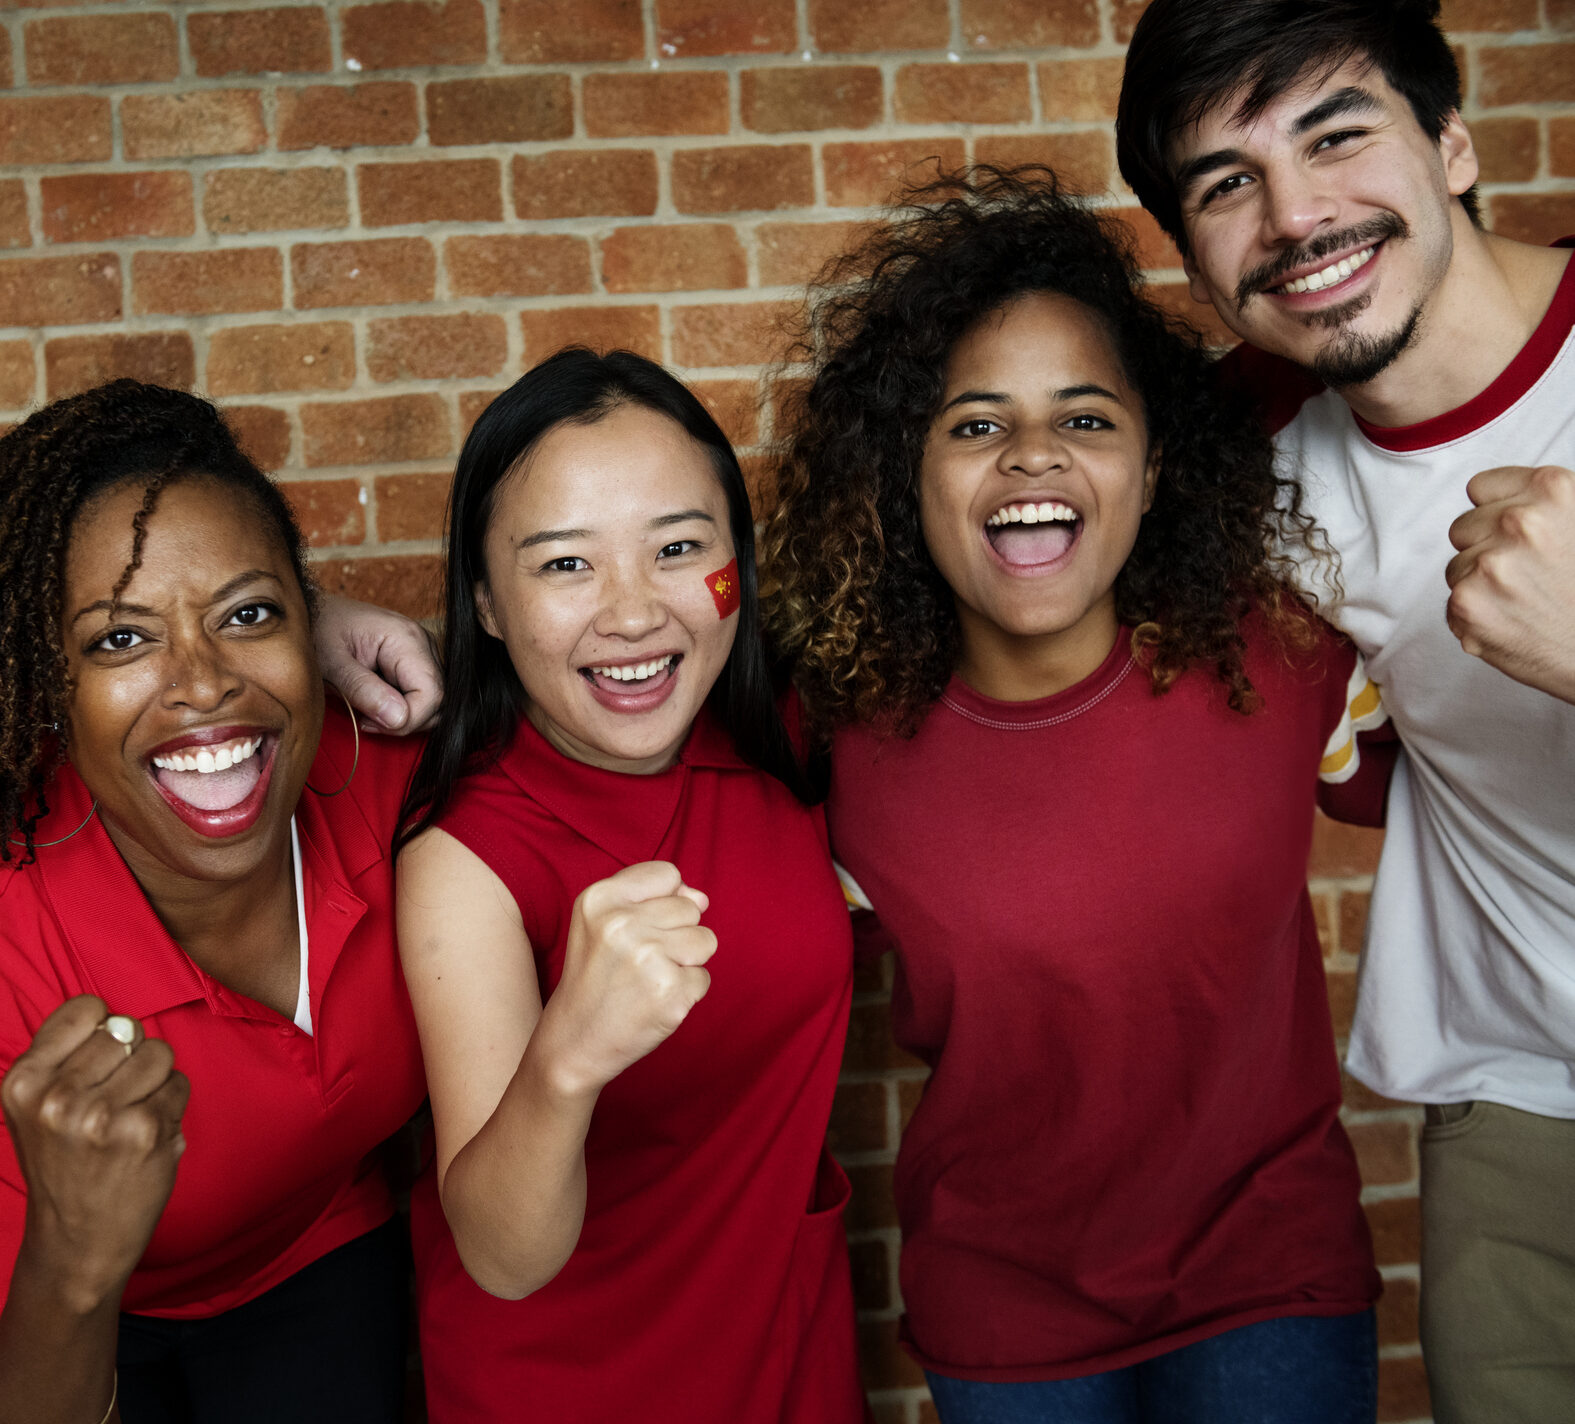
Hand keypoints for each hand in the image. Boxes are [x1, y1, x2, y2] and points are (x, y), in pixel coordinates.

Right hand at [1, 997, 188, 1312]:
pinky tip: (146, 1137)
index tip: (96, 1064)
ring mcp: (100, 1115)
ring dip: (154, 1082)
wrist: (77, 1241)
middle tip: (113, 1103)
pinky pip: (179, 1085)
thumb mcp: (38, 1109)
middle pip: (128, 1030)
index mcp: (23, 1083)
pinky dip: (171, 1106)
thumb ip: (68, 1058)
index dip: (102, 1030)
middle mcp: (56, 1097)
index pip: (85, 1009)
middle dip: (130, 1060)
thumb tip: (120, 1023)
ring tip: (129, 1118)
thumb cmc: (65, 1165)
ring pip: (159, 1053)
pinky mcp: (143, 1130)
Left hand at [314, 594, 443, 733]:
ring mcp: (422, 652)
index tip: (369, 723)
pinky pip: (423, 695)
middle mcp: (423, 643)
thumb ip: (362, 690)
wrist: (311, 614)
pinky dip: (402, 709)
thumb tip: (398, 719)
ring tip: (368, 713)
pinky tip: (375, 705)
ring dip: (404, 717)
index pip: (432, 695)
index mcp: (407, 639)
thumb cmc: (316, 632)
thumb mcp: (330, 664)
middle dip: (406, 721)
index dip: (408, 719)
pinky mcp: (415, 661)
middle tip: (366, 720)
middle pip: (439, 700)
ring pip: (434, 702)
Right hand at [538, 863, 716, 1097]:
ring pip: (706, 940)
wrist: (574, 1041)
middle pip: (691, 908)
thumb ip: (653, 897)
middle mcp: (621, 923)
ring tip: (649, 978)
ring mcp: (647, 958)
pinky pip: (704, 978)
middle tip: (638, 961)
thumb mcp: (604, 922)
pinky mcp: (670, 992)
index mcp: (599, 898)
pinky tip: (653, 1002)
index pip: (668, 873)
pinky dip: (685, 992)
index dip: (662, 900)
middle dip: (675, 934)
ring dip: (686, 962)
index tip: (637, 927)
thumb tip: (701, 899)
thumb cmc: (596, 976)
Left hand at [1446, 465, 1574, 704]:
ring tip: (1526, 600)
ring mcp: (1490, 563)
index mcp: (1552, 490)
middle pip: (1463, 528)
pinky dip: (1477, 617)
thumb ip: (1546, 503)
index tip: (1516, 535)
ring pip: (1457, 567)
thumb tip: (1502, 497)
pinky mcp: (1468, 604)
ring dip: (1480, 584)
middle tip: (1528, 575)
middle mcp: (1519, 521)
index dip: (1496, 513)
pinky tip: (1514, 622)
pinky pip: (1453, 604)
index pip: (1481, 488)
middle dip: (1486, 548)